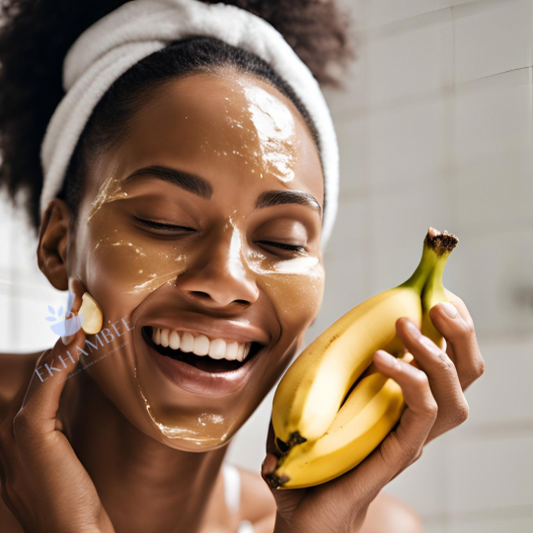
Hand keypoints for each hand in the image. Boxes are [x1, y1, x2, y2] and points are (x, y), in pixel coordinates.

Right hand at [0, 280, 114, 532]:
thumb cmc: (76, 503)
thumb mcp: (64, 457)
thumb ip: (59, 426)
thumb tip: (77, 392)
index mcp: (15, 436)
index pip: (33, 380)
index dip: (54, 350)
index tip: (77, 321)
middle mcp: (6, 431)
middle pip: (33, 368)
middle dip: (57, 334)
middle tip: (82, 301)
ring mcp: (13, 433)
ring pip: (39, 371)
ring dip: (63, 336)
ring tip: (84, 306)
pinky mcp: (30, 436)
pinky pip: (46, 386)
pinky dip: (62, 358)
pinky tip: (78, 335)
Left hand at [261, 290, 483, 532]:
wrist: (301, 515)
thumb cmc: (309, 459)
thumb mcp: (312, 404)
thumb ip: (320, 376)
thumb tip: (312, 343)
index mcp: (402, 404)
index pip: (445, 365)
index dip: (451, 331)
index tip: (437, 295)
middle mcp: (414, 420)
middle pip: (464, 376)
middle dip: (460, 334)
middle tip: (436, 303)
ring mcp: (409, 438)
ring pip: (453, 395)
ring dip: (435, 353)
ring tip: (407, 325)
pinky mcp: (396, 454)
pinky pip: (421, 415)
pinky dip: (409, 381)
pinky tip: (384, 360)